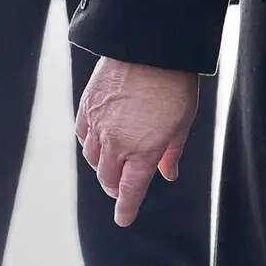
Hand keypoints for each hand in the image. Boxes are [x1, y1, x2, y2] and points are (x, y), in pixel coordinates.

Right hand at [75, 58, 199, 225]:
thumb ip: (172, 152)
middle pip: (107, 178)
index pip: (131, 190)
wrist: (151, 47)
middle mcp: (116, 143)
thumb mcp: (183, 121)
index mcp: (143, 151)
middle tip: (121, 188)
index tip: (124, 218)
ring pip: (92, 159)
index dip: (127, 207)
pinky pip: (82, 136)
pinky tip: (98, 141)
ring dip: (102, 166)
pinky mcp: (86, 107)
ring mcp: (98, 125)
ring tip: (113, 163)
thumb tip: (168, 174)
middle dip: (115, 186)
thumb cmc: (175, 84)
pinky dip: (90, 144)